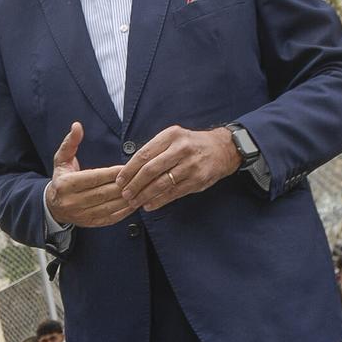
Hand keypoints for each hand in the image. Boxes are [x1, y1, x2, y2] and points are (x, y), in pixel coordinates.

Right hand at [45, 123, 134, 228]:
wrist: (52, 206)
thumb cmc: (61, 178)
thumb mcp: (62, 159)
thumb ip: (71, 142)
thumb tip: (77, 125)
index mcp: (65, 184)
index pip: (93, 178)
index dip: (111, 173)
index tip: (127, 166)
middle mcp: (72, 202)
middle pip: (103, 193)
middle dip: (122, 185)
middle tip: (139, 177)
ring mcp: (81, 215)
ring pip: (108, 207)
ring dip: (126, 199)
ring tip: (141, 190)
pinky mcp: (90, 223)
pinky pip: (110, 218)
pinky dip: (124, 211)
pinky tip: (135, 203)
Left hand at [117, 126, 239, 210]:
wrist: (222, 149)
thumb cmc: (191, 145)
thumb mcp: (174, 138)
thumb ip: (154, 150)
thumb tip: (130, 169)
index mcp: (171, 136)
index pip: (143, 154)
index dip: (129, 170)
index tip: (119, 180)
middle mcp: (181, 148)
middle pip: (150, 170)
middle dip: (134, 184)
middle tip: (125, 194)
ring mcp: (191, 165)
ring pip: (161, 183)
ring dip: (144, 195)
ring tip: (134, 202)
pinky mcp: (197, 179)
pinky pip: (173, 193)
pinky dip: (159, 201)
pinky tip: (149, 205)